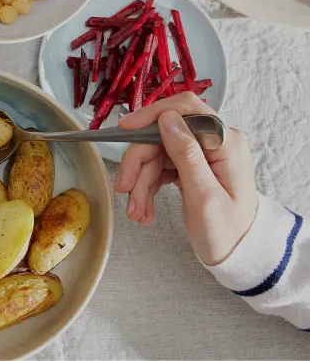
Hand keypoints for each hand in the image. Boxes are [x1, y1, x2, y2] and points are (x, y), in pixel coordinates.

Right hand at [113, 93, 259, 264]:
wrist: (238, 254)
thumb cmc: (227, 231)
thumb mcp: (205, 196)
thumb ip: (187, 155)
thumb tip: (166, 119)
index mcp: (225, 142)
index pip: (186, 109)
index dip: (153, 114)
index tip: (126, 128)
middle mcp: (213, 142)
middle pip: (162, 136)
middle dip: (138, 163)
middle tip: (123, 189)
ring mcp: (201, 154)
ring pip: (155, 154)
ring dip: (140, 182)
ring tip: (136, 212)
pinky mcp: (190, 166)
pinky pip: (158, 168)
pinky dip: (146, 187)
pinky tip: (143, 209)